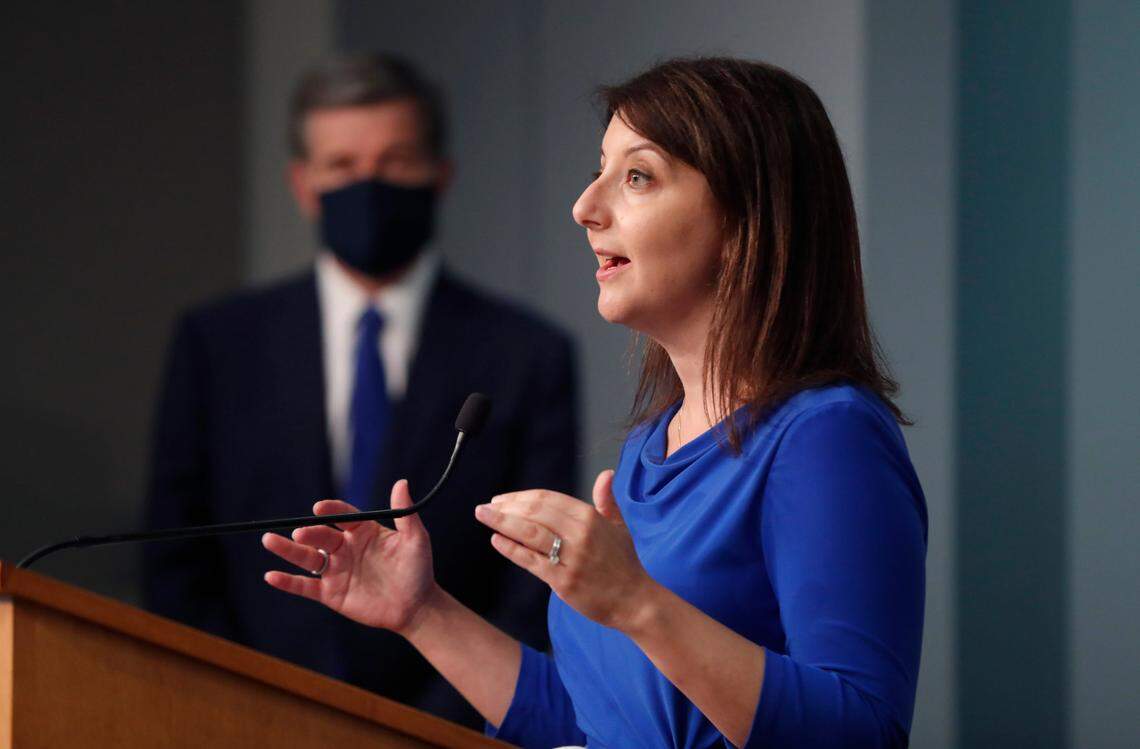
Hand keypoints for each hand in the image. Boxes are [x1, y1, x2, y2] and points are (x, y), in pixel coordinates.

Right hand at [261, 479, 438, 635]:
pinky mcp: (330, 593)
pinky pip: (305, 586)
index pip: (343, 516)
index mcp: (363, 531)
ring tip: (269, 540)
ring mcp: (336, 570)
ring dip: (287, 550)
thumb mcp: (416, 539)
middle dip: (309, 533)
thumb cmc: (418, 569)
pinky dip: (288, 582)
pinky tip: (271, 576)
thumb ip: (405, 513)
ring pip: (307, 558)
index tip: (319, 508)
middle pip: (321, 536)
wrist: (416, 607)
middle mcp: (345, 547)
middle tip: (300, 533)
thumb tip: (402, 482)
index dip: (331, 511)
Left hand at [474, 469, 655, 632]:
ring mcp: (571, 557)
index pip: (547, 499)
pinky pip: (531, 561)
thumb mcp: (619, 526)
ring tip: (483, 516)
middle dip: (507, 506)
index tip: (503, 499)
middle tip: (486, 507)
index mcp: (590, 516)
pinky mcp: (563, 581)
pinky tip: (496, 540)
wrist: (634, 600)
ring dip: (502, 522)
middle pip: (535, 512)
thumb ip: (607, 500)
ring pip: (530, 533)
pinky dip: (511, 549)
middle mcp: (580, 533)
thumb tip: (606, 474)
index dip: (521, 496)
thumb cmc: (624, 562)